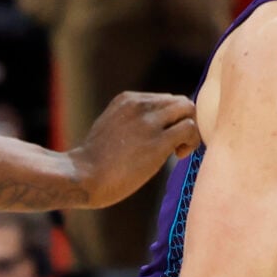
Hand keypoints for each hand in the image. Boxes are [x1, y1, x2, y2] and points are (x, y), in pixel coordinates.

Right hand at [67, 92, 198, 207]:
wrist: (83, 176)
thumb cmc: (94, 162)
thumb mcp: (110, 128)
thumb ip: (130, 123)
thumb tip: (152, 132)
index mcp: (128, 100)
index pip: (164, 100)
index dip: (171, 119)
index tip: (164, 139)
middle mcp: (139, 105)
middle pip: (180, 101)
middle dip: (184, 122)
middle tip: (177, 144)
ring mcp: (149, 122)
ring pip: (188, 110)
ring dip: (191, 130)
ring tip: (179, 150)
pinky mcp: (158, 142)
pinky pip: (190, 128)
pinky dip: (192, 141)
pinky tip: (179, 155)